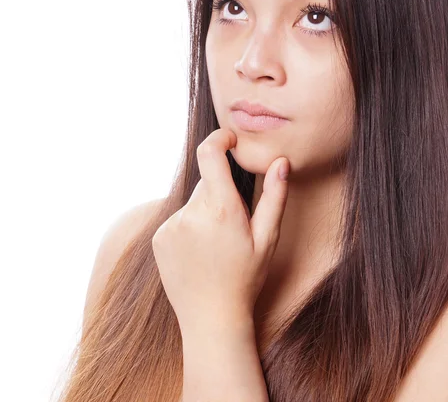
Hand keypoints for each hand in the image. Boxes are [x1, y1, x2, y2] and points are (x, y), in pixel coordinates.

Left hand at [151, 128, 289, 333]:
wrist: (211, 318)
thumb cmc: (245, 278)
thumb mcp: (268, 238)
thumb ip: (275, 196)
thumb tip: (280, 161)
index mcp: (221, 209)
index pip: (210, 154)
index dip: (219, 138)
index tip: (229, 139)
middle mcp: (191, 213)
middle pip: (207, 182)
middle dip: (221, 191)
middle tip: (234, 224)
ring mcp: (171, 226)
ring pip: (194, 201)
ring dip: (206, 210)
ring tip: (216, 244)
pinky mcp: (159, 237)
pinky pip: (179, 218)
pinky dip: (190, 225)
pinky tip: (200, 251)